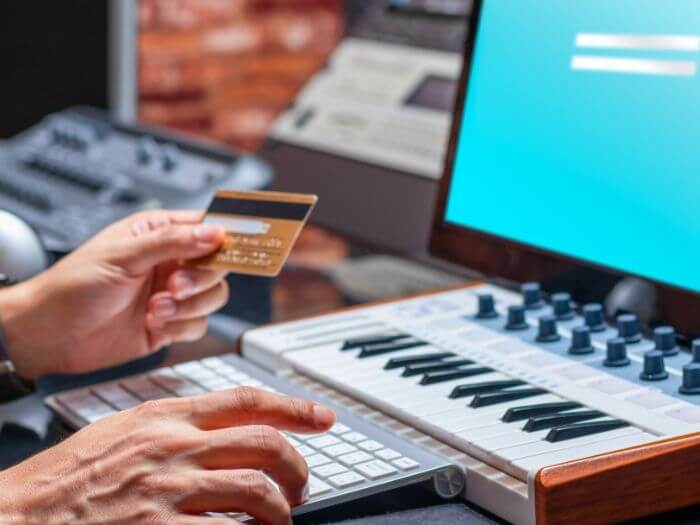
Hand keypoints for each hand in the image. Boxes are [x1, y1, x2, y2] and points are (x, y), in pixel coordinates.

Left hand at [0, 210, 228, 377]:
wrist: (50, 335)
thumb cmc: (73, 286)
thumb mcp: (123, 255)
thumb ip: (172, 242)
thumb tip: (214, 232)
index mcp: (158, 233)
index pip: (206, 226)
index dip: (228, 234)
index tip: (248, 243)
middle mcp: (170, 262)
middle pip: (217, 264)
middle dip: (201, 278)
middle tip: (175, 285)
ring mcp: (172, 294)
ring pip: (213, 296)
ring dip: (189, 305)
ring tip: (157, 307)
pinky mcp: (170, 324)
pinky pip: (199, 324)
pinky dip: (181, 326)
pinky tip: (154, 323)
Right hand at [0, 387, 336, 524]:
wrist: (18, 515)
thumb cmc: (68, 476)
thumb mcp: (123, 429)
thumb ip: (174, 423)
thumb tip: (223, 427)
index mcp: (165, 415)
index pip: (247, 400)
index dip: (294, 407)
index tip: (324, 417)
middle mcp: (173, 446)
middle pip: (263, 444)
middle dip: (297, 465)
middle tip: (303, 484)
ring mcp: (168, 489)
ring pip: (257, 490)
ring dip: (282, 508)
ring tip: (283, 518)